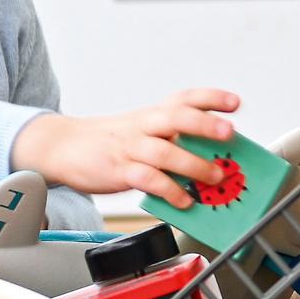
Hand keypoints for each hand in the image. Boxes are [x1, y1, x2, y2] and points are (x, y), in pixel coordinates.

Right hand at [12, 89, 241, 202]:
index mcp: (152, 114)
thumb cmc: (111, 141)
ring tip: (215, 177)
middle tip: (229, 133)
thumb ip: (173, 138)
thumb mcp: (143, 129)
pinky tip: (185, 200)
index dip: (211, 98)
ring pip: (165, 151)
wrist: (64, 147)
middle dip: (205, 124)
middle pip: (176, 117)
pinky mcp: (118, 171)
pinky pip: (147, 180)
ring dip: (194, 164)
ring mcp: (130, 148)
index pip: (184, 98)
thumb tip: (215, 156)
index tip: (235, 102)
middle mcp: (143, 127)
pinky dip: (169, 190)